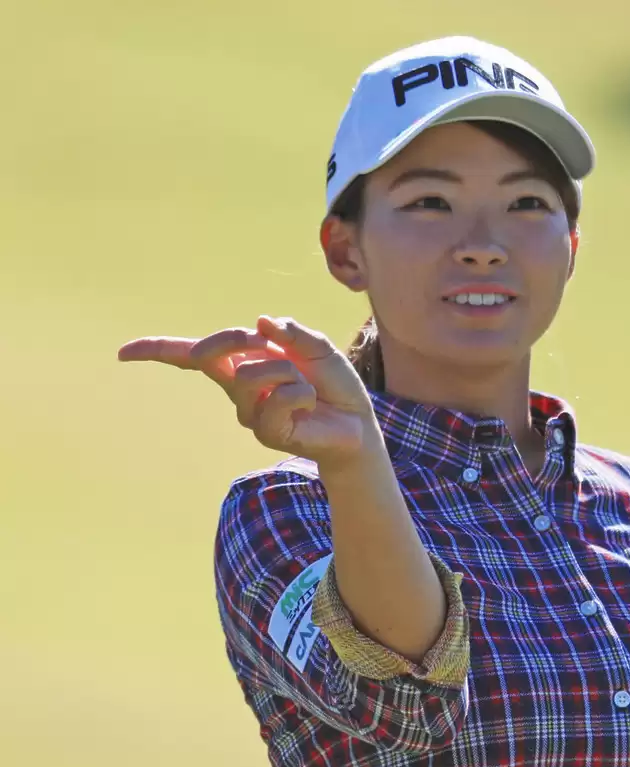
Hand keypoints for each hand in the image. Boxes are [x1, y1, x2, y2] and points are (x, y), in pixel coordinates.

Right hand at [117, 315, 378, 468]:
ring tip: (305, 385)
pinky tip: (310, 404)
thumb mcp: (318, 348)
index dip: (158, 351)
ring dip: (286, 371)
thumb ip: (292, 332)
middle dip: (234, 338)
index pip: (192, 355)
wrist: (355, 422)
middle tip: (266, 341)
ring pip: (251, 374)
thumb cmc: (332, 384)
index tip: (124, 353)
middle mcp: (237, 387)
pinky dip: (300, 393)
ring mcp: (248, 412)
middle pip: (211, 352)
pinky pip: (277, 398)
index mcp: (240, 363)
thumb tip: (263, 322)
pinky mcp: (266, 432)